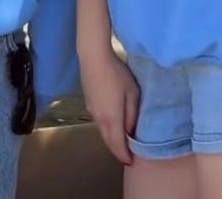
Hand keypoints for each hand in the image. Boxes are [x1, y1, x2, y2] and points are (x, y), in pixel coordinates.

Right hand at [79, 47, 138, 164]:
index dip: (124, 156)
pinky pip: (98, 122)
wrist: (93, 58)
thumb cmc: (116, 74)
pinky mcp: (88, 102)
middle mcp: (99, 119)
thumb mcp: (132, 93)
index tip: (131, 162)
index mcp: (112, 119)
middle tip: (127, 155)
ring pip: (102, 131)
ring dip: (111, 139)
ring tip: (121, 140)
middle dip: (117, 150)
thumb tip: (131, 131)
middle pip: (108, 141)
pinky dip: (106, 128)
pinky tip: (111, 123)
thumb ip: (132, 114)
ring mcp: (91, 111)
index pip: (117, 145)